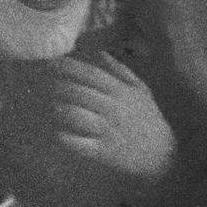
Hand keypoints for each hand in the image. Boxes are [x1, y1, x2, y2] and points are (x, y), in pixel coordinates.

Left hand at [48, 53, 175, 185]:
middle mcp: (112, 108)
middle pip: (78, 92)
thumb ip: (120, 71)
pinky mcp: (103, 151)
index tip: (50, 61)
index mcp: (120, 91)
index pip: (90, 74)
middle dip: (57, 86)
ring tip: (51, 108)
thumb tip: (100, 52)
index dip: (68, 66)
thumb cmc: (147, 119)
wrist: (162, 153)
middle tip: (44, 85)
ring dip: (59, 109)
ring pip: (75, 114)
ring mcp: (107, 130)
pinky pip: (77, 143)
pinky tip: (58, 133)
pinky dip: (65, 137)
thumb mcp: (141, 90)